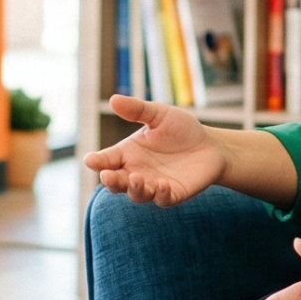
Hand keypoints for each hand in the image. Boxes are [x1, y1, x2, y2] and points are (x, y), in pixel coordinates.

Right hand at [82, 95, 225, 204]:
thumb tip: (113, 100)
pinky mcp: (173, 194)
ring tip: (136, 179)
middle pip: (117, 182)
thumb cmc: (181, 129)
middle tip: (107, 176)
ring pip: (137, 194)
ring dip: (134, 189)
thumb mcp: (159, 114)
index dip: (97, 161)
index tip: (90, 160)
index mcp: (128, 154)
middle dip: (111, 181)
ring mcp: (154, 186)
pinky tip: (162, 184)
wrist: (210, 145)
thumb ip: (137, 110)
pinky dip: (160, 194)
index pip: (107, 160)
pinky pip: (163, 199)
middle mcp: (137, 172)